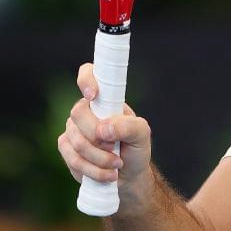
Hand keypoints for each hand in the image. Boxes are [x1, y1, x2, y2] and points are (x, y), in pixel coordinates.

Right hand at [57, 63, 153, 204]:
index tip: (94, 95)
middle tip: (116, 147)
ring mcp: (74, 129)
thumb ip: (128, 126)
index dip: (87, 79)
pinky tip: (106, 173)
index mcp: (106, 98)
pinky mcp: (67, 149)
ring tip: (116, 163)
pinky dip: (92, 169)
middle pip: (78, 113)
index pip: (89, 74)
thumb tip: (104, 129)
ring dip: (99, 158)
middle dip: (98, 137)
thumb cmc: (136, 149)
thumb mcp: (142, 134)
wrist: (128, 177)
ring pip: (76, 140)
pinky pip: (71, 157)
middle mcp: (88, 110)